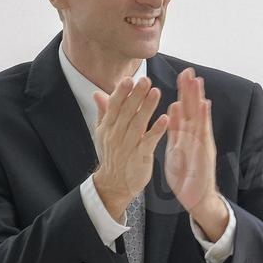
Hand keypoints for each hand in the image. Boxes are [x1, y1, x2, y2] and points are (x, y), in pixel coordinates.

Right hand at [92, 76, 169, 218]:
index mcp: (108, 127)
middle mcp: (116, 134)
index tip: (129, 79)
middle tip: (146, 80)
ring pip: (138, 123)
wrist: (114, 184)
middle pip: (127, 111)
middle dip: (136, 95)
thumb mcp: (103, 133)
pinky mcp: (140, 156)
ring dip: (147, 107)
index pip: (114, 105)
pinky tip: (165, 118)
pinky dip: (156, 130)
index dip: (121, 92)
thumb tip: (97, 93)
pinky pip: (149, 141)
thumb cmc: (112, 154)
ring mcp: (128, 146)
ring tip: (156, 92)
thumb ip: (104, 112)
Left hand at [164, 68, 223, 234]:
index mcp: (187, 135)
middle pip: (194, 109)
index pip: (185, 109)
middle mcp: (196, 136)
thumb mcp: (176, 149)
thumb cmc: (187, 176)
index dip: (183, 92)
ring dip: (199, 98)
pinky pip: (203, 132)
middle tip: (188, 70)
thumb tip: (173, 109)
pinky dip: (204, 117)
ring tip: (197, 81)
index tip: (181, 74)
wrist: (197, 198)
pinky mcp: (205, 152)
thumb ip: (175, 129)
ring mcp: (202, 143)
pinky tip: (204, 104)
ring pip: (200, 116)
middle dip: (191, 89)